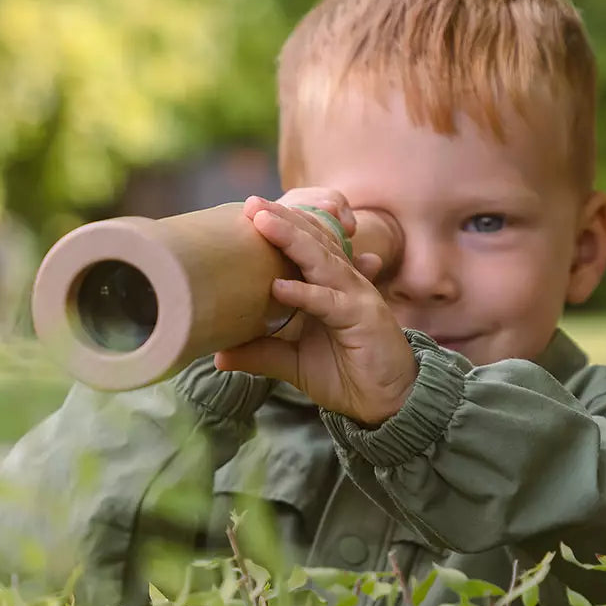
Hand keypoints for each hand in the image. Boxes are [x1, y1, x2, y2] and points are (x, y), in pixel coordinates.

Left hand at [213, 195, 417, 425]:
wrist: (387, 402)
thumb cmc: (346, 374)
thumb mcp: (293, 363)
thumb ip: (262, 353)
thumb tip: (218, 356)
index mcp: (330, 285)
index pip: (306, 246)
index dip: (282, 226)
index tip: (249, 211)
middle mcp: (344, 283)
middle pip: (313, 242)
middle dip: (283, 220)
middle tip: (251, 203)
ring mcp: (356, 298)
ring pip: (322, 261)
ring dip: (292, 240)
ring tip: (262, 222)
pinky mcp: (363, 319)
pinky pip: (329, 302)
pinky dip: (305, 293)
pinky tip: (278, 287)